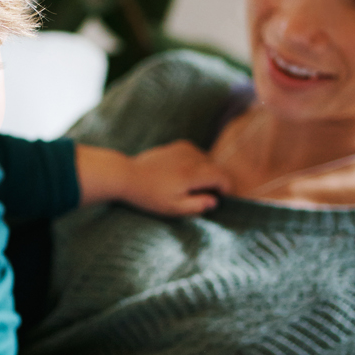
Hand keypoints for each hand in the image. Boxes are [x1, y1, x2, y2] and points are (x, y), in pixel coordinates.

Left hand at [76, 140, 231, 215]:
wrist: (127, 175)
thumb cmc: (149, 196)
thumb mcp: (172, 208)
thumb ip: (196, 206)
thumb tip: (214, 202)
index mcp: (192, 174)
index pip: (222, 177)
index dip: (226, 189)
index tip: (221, 199)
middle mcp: (192, 157)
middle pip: (216, 169)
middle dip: (215, 183)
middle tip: (202, 197)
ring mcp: (185, 149)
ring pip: (207, 161)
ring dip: (206, 174)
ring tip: (190, 188)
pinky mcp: (178, 145)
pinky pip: (197, 155)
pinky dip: (196, 165)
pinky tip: (183, 175)